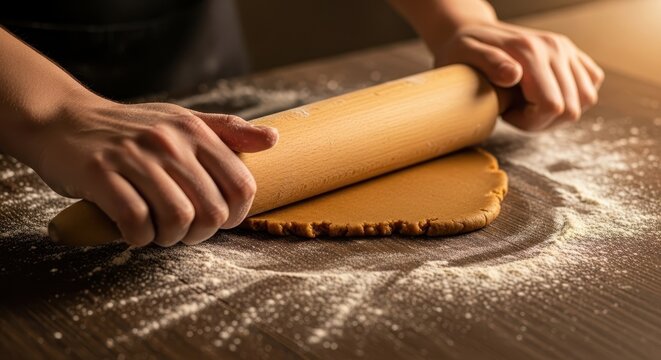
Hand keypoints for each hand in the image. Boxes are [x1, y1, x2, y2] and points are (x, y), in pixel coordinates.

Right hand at [32, 94, 277, 246]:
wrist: (64, 120)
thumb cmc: (131, 129)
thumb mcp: (182, 120)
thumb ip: (227, 131)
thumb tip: (273, 139)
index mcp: (195, 130)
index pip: (242, 184)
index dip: (237, 214)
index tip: (219, 220)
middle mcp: (169, 141)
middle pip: (213, 209)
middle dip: (203, 232)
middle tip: (185, 231)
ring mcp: (134, 156)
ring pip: (177, 218)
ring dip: (171, 238)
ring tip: (159, 232)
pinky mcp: (100, 173)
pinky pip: (135, 221)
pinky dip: (139, 237)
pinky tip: (135, 233)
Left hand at [435, 21, 604, 130]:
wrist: (473, 31)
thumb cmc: (463, 49)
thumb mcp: (465, 55)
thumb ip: (488, 64)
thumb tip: (513, 75)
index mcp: (530, 51)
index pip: (552, 106)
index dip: (531, 122)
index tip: (507, 114)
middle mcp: (555, 48)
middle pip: (571, 109)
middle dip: (542, 121)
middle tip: (515, 111)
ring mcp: (567, 50)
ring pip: (586, 99)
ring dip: (558, 113)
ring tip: (528, 104)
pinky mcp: (573, 54)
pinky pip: (590, 85)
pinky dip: (572, 98)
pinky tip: (544, 95)